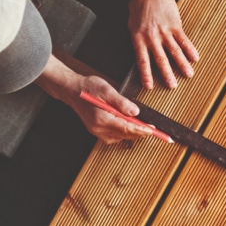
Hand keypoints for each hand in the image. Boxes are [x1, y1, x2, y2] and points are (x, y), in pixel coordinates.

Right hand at [39, 63, 154, 143]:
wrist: (72, 90)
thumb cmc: (88, 87)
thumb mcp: (107, 90)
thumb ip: (121, 102)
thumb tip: (135, 112)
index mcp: (102, 119)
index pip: (126, 128)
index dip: (141, 130)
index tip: (153, 131)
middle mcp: (98, 128)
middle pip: (124, 135)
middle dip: (140, 133)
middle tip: (154, 130)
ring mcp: (96, 131)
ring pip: (120, 137)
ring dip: (132, 133)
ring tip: (144, 128)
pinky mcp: (96, 130)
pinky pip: (113, 136)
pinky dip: (123, 133)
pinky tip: (128, 127)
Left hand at [129, 0, 199, 89]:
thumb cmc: (139, 3)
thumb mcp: (132, 23)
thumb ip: (137, 37)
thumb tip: (141, 49)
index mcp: (138, 38)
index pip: (142, 61)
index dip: (146, 74)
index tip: (149, 86)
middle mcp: (152, 37)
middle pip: (160, 60)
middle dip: (167, 75)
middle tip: (172, 86)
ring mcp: (165, 31)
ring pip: (174, 52)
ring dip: (182, 65)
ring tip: (188, 75)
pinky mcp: (175, 25)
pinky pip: (184, 40)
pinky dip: (190, 49)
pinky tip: (195, 57)